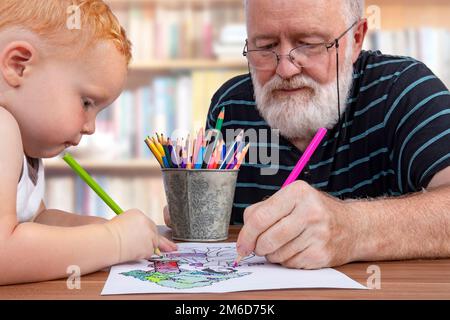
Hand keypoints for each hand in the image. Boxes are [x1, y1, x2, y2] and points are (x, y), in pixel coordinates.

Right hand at [105, 209, 176, 262]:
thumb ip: (134, 226)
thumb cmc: (109, 234)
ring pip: (154, 242)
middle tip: (173, 248)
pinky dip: (145, 254)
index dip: (149, 231)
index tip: (154, 235)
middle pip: (155, 232)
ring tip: (147, 250)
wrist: (108, 242)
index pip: (147, 223)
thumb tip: (138, 234)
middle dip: (162, 241)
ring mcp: (149, 234)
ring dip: (151, 248)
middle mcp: (146, 222)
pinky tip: (135, 253)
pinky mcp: (149, 245)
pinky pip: (150, 251)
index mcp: (138, 214)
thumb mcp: (121, 223)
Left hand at [236, 181, 358, 268]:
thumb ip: (263, 211)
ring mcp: (318, 234)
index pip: (260, 218)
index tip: (242, 245)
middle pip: (266, 239)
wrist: (353, 227)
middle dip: (258, 248)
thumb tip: (244, 237)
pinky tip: (297, 250)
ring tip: (284, 244)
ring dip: (273, 254)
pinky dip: (287, 260)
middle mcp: (310, 211)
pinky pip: (290, 264)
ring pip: (277, 254)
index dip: (246, 235)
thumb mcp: (291, 199)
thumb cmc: (314, 212)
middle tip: (260, 247)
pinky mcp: (322, 254)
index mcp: (297, 192)